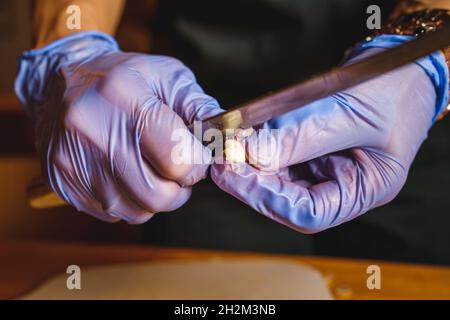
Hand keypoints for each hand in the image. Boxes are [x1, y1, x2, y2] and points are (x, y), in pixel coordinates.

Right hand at [16, 32, 221, 222]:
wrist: (60, 83)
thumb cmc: (122, 78)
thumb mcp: (166, 76)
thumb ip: (200, 108)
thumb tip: (228, 142)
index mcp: (125, 96)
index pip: (177, 158)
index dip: (198, 166)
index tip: (198, 159)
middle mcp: (93, 130)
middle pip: (158, 194)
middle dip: (180, 189)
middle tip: (179, 172)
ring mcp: (74, 160)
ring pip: (137, 211)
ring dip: (155, 197)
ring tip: (151, 170)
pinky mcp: (63, 182)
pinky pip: (113, 213)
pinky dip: (129, 201)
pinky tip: (125, 174)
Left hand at [212, 35, 448, 232]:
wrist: (402, 64)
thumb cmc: (394, 88)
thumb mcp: (352, 113)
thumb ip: (303, 136)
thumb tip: (252, 154)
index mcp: (363, 189)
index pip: (310, 213)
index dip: (268, 198)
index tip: (237, 175)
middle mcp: (341, 184)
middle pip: (288, 197)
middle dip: (252, 181)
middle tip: (222, 160)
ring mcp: (325, 166)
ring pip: (280, 176)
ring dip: (251, 164)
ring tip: (228, 147)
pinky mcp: (312, 147)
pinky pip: (281, 153)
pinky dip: (261, 147)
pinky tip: (244, 136)